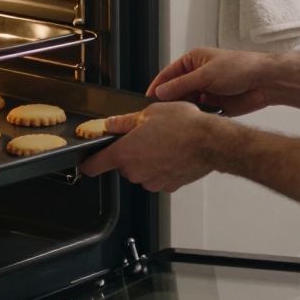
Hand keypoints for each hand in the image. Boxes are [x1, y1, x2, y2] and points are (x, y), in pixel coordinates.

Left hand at [79, 101, 226, 191]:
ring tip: (164, 142)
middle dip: (129, 152)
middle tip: (144, 135)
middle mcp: (135, 172)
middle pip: (121, 164)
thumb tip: (111, 124)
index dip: (88, 162)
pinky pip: (157, 176)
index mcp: (124, 153)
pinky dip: (162, 167)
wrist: (211, 142)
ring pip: (141, 170)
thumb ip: (125, 122)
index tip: (88, 160)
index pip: (93, 166)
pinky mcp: (168, 186)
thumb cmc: (184, 126)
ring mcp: (152, 181)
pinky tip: (173, 152)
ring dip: (146, 159)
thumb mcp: (149, 113)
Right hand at [146, 47, 274, 116]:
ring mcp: (207, 91)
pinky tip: (191, 123)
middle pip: (176, 91)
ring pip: (187, 104)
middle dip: (169, 101)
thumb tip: (160, 92)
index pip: (168, 74)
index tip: (146, 99)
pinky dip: (196, 118)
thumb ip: (182, 85)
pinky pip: (200, 114)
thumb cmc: (241, 68)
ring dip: (183, 110)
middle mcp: (199, 76)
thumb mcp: (206, 74)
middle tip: (159, 114)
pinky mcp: (216, 106)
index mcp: (194, 61)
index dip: (157, 86)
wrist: (265, 82)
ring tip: (174, 120)